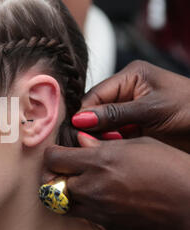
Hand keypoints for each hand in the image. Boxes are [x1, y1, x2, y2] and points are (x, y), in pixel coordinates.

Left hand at [44, 133, 189, 229]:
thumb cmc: (169, 168)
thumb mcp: (136, 144)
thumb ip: (101, 144)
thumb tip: (81, 140)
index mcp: (99, 162)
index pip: (54, 159)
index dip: (52, 153)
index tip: (56, 152)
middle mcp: (93, 186)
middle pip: (51, 182)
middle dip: (54, 173)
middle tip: (62, 168)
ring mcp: (98, 208)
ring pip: (61, 202)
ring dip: (63, 191)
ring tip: (75, 182)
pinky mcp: (106, 223)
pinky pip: (81, 214)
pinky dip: (79, 205)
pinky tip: (93, 195)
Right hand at [72, 60, 189, 151]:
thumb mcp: (152, 109)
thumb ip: (115, 114)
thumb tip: (80, 118)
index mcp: (130, 77)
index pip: (96, 94)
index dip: (84, 113)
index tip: (76, 130)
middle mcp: (127, 92)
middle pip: (96, 110)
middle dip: (91, 127)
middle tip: (86, 144)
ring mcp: (131, 111)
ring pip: (103, 125)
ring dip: (101, 137)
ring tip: (99, 149)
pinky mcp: (136, 128)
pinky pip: (115, 136)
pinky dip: (111, 144)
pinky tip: (110, 152)